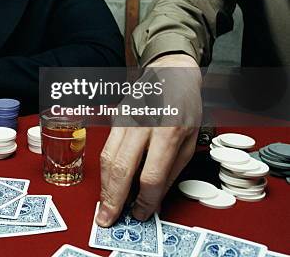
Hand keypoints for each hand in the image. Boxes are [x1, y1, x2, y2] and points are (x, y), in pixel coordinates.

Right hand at [96, 54, 201, 225]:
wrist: (169, 75)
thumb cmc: (184, 109)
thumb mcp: (190, 141)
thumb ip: (171, 171)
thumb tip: (153, 199)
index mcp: (169, 131)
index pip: (152, 175)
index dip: (145, 200)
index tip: (141, 213)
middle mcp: (143, 124)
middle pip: (122, 168)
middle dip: (113, 198)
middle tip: (107, 219)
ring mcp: (125, 119)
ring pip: (108, 159)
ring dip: (104, 187)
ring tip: (104, 206)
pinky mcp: (114, 117)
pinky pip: (106, 149)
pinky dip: (105, 170)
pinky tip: (108, 184)